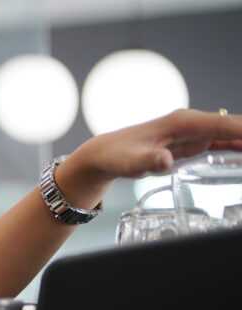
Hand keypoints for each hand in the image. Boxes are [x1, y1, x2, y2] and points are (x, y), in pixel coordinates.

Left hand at [52, 109, 241, 212]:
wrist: (106, 153)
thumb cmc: (117, 155)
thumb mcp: (130, 162)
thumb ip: (148, 161)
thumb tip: (165, 160)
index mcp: (182, 122)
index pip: (223, 124)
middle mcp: (192, 123)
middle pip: (233, 126)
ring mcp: (194, 132)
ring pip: (232, 134)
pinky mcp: (194, 142)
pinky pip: (224, 143)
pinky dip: (239, 147)